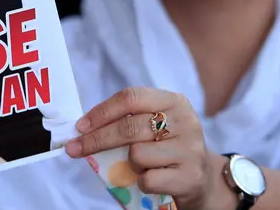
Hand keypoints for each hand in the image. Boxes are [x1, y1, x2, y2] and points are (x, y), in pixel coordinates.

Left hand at [64, 87, 231, 209]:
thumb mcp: (156, 126)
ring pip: (137, 154)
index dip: (102, 111)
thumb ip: (129, 121)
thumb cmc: (168, 148)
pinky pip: (148, 179)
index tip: (81, 126)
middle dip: (96, 139)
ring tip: (140, 166)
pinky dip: (142, 183)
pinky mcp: (190, 176)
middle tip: (75, 149)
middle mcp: (185, 121)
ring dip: (129, 165)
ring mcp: (190, 149)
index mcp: (173, 101)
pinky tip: (153, 179)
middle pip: (129, 127)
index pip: (131, 98)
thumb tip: (83, 129)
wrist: (203, 178)